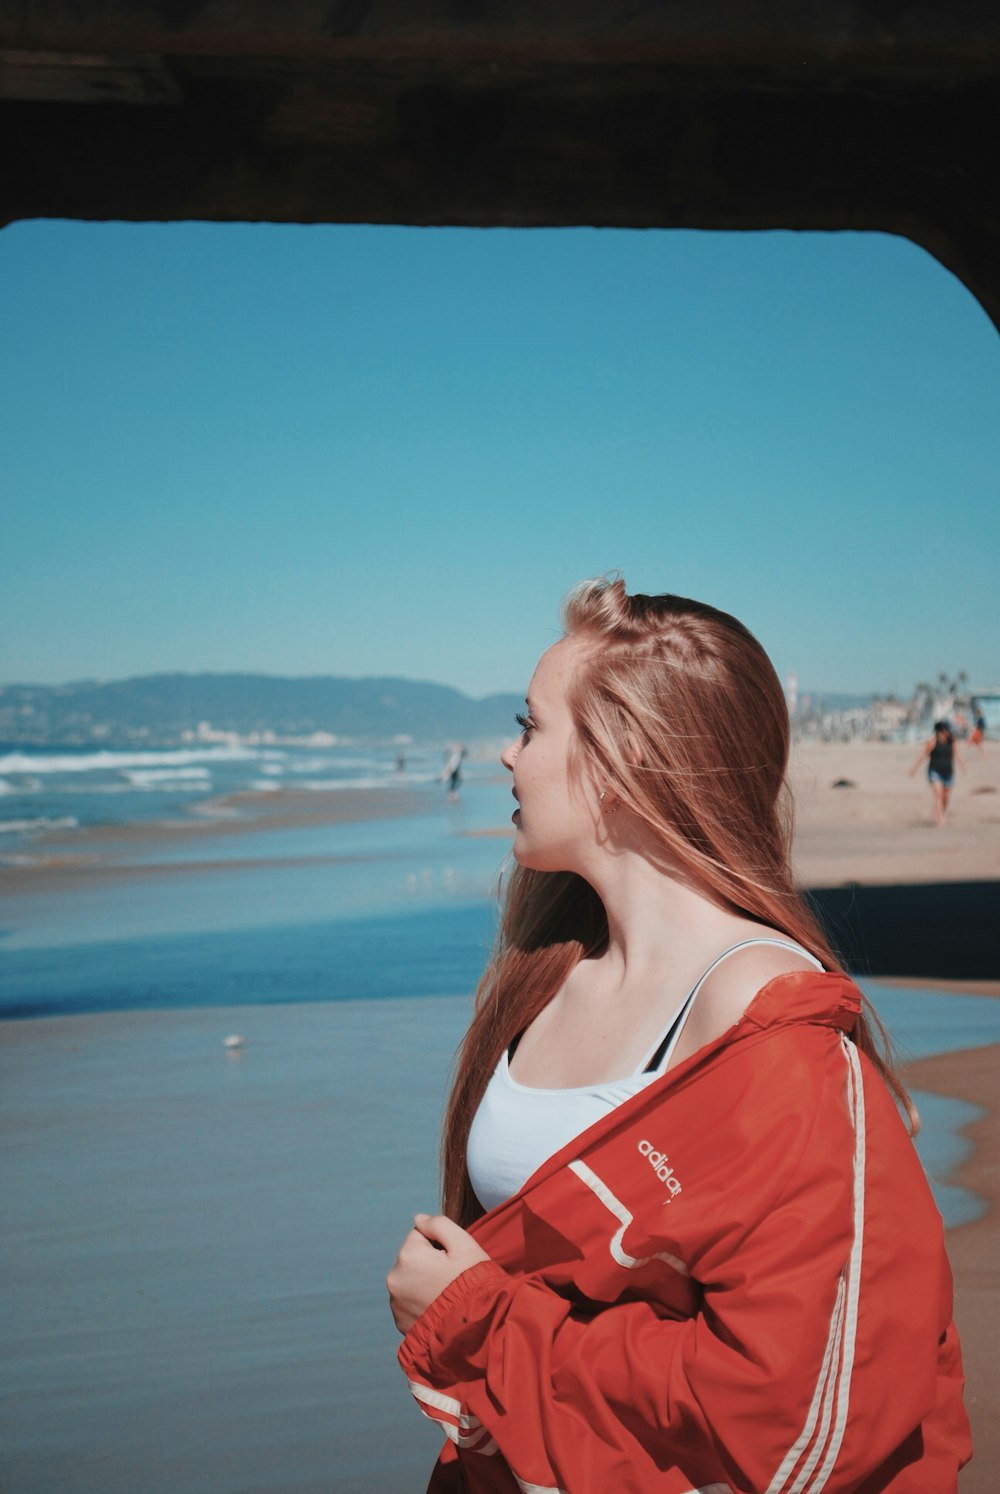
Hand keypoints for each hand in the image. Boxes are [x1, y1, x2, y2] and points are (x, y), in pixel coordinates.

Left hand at [387, 1213, 490, 1334]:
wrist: (478, 1330)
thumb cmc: (473, 1283)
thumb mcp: (464, 1244)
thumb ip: (439, 1224)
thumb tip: (418, 1219)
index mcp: (408, 1256)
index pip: (420, 1234)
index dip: (440, 1245)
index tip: (453, 1261)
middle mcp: (395, 1279)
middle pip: (413, 1257)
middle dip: (429, 1263)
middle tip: (451, 1279)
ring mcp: (396, 1304)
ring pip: (411, 1280)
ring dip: (424, 1283)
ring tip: (446, 1296)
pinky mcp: (400, 1323)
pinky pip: (409, 1302)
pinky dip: (421, 1303)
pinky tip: (440, 1310)